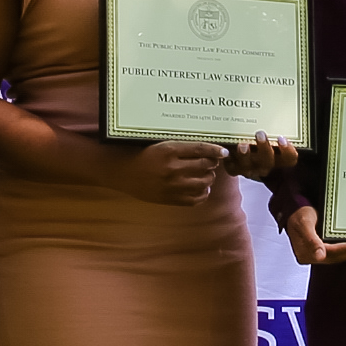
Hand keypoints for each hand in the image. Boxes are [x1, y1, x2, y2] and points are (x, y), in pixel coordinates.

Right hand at [117, 140, 231, 205]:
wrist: (122, 172)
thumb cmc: (142, 155)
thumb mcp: (160, 145)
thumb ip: (182, 148)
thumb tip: (207, 149)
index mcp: (169, 150)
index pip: (200, 149)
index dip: (215, 150)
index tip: (224, 151)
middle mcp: (172, 168)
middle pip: (205, 166)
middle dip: (212, 163)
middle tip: (211, 162)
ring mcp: (172, 185)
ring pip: (204, 183)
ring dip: (209, 178)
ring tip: (206, 175)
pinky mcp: (170, 199)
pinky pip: (195, 199)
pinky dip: (202, 194)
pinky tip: (200, 188)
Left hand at [227, 133, 300, 180]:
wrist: (249, 159)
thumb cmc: (264, 142)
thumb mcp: (273, 135)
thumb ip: (276, 126)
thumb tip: (279, 104)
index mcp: (279, 159)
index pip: (289, 159)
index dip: (287, 151)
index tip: (281, 138)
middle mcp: (265, 166)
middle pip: (268, 161)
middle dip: (264, 148)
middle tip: (260, 134)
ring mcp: (250, 169)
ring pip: (249, 165)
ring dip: (245, 155)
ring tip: (242, 144)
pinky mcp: (234, 169)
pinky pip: (231, 167)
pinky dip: (228, 159)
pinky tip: (225, 150)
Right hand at [287, 205, 345, 266]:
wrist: (296, 211)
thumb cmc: (298, 215)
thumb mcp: (303, 224)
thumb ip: (310, 240)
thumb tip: (319, 256)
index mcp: (305, 253)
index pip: (329, 253)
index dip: (345, 250)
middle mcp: (312, 256)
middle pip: (335, 256)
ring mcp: (318, 253)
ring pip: (338, 256)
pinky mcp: (323, 250)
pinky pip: (337, 253)